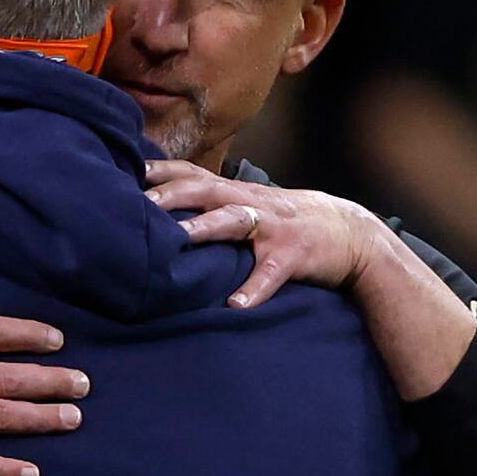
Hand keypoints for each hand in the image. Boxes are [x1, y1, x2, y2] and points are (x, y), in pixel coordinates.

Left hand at [144, 160, 385, 308]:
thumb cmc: (289, 219)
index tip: (125, 171)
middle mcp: (251, 202)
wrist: (351, 232)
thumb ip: (215, 202)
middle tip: (138, 203)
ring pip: (235, 221)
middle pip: (206, 188)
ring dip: (206, 229)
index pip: (193, 172)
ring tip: (179, 240)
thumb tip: (165, 206)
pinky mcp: (294, 256)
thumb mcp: (251, 204)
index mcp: (237, 191)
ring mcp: (274, 227)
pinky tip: (237, 305)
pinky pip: (272, 273)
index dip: (161, 170)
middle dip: (171, 193)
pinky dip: (255, 289)